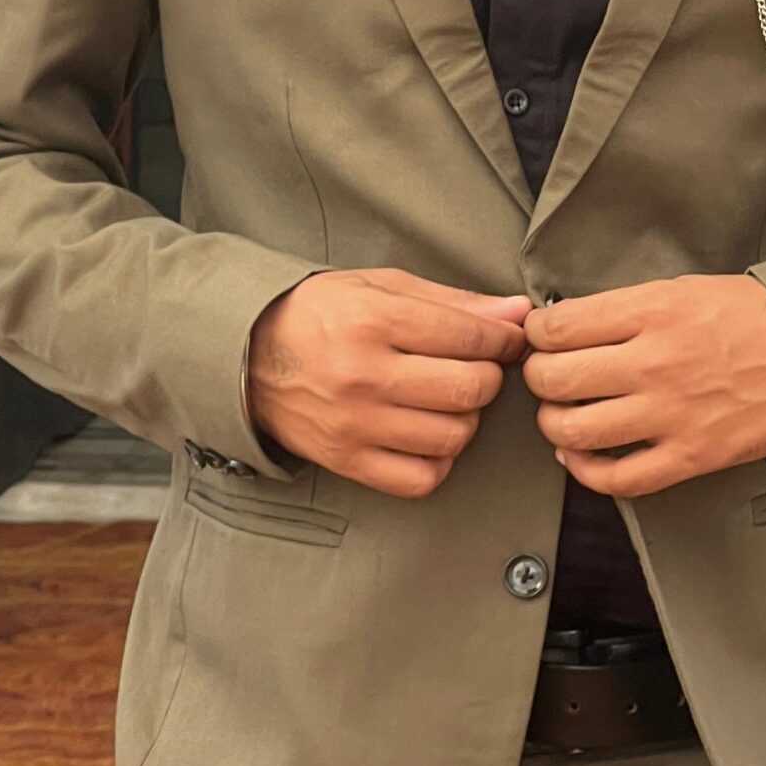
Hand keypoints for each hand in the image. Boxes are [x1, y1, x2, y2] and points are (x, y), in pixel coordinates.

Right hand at [248, 269, 529, 499]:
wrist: (247, 356)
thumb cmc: (320, 314)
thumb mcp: (381, 287)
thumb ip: (454, 301)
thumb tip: (518, 312)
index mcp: (373, 319)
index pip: (471, 336)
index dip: (504, 338)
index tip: (508, 340)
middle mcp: (363, 374)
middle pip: (471, 389)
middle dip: (488, 376)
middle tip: (475, 367)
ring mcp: (355, 424)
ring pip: (454, 436)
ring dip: (465, 418)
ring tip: (446, 399)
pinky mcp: (347, 461)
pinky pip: (422, 478)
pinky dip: (438, 459)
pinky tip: (427, 435)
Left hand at [522, 275, 765, 498]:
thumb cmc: (753, 317)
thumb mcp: (685, 288)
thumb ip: (628, 308)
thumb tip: (571, 325)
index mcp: (652, 312)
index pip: (559, 327)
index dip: (536, 333)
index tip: (540, 336)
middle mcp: (654, 363)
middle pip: (554, 379)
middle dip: (537, 377)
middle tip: (546, 375)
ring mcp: (671, 414)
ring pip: (575, 431)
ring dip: (553, 425)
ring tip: (561, 416)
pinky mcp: (690, 457)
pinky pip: (618, 479)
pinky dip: (586, 472)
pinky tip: (582, 457)